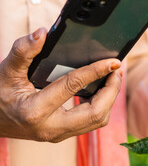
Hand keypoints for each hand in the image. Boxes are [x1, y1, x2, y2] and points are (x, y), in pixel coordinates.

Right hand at [0, 28, 121, 141]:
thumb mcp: (6, 70)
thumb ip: (23, 51)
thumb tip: (42, 34)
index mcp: (35, 111)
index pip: (74, 87)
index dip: (96, 71)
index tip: (113, 61)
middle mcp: (50, 127)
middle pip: (96, 113)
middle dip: (112, 91)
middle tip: (116, 71)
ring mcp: (58, 134)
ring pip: (97, 121)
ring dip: (110, 99)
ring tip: (112, 78)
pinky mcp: (63, 133)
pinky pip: (91, 123)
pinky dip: (102, 106)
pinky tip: (102, 90)